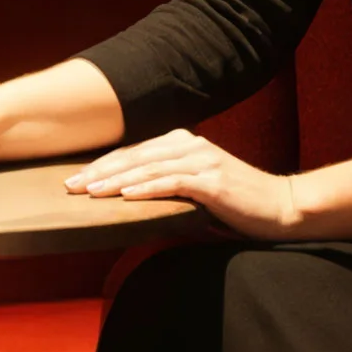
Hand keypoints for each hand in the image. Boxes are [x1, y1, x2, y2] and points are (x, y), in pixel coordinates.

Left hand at [64, 128, 305, 239]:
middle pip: (135, 157)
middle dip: (100, 171)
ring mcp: (203, 161)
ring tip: (90, 192)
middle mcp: (190, 145)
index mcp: (184, 143)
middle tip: (70, 186)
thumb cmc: (237, 203)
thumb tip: (128, 196)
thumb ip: (168, 184)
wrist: (280, 207)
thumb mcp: (196, 188)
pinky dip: (148, 188)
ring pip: (149, 167)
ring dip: (116, 180)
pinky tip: (127, 195)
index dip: (103, 165)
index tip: (75, 179)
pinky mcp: (213, 180)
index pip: (134, 153)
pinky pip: (174, 182)